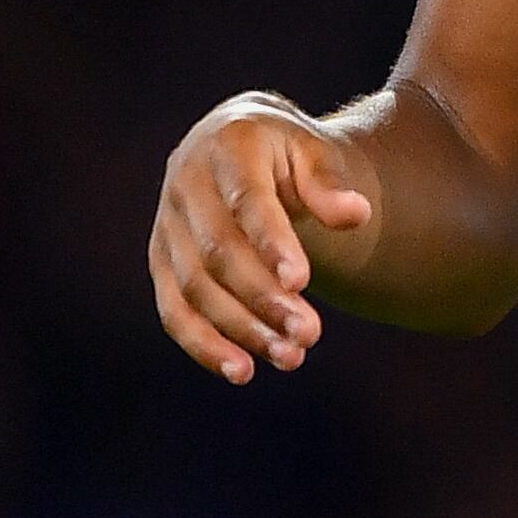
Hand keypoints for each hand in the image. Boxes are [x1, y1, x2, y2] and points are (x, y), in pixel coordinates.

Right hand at [147, 92, 372, 382]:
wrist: (234, 146)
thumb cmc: (284, 153)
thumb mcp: (312, 151)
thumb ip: (330, 184)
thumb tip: (356, 213)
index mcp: (227, 146)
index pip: (247, 201)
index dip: (271, 242)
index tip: (301, 282)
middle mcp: (186, 184)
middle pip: (219, 252)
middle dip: (263, 298)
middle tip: (310, 334)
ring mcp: (167, 225)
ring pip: (194, 288)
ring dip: (241, 328)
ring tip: (290, 357)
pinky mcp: (161, 261)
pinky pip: (173, 310)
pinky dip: (204, 345)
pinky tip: (243, 371)